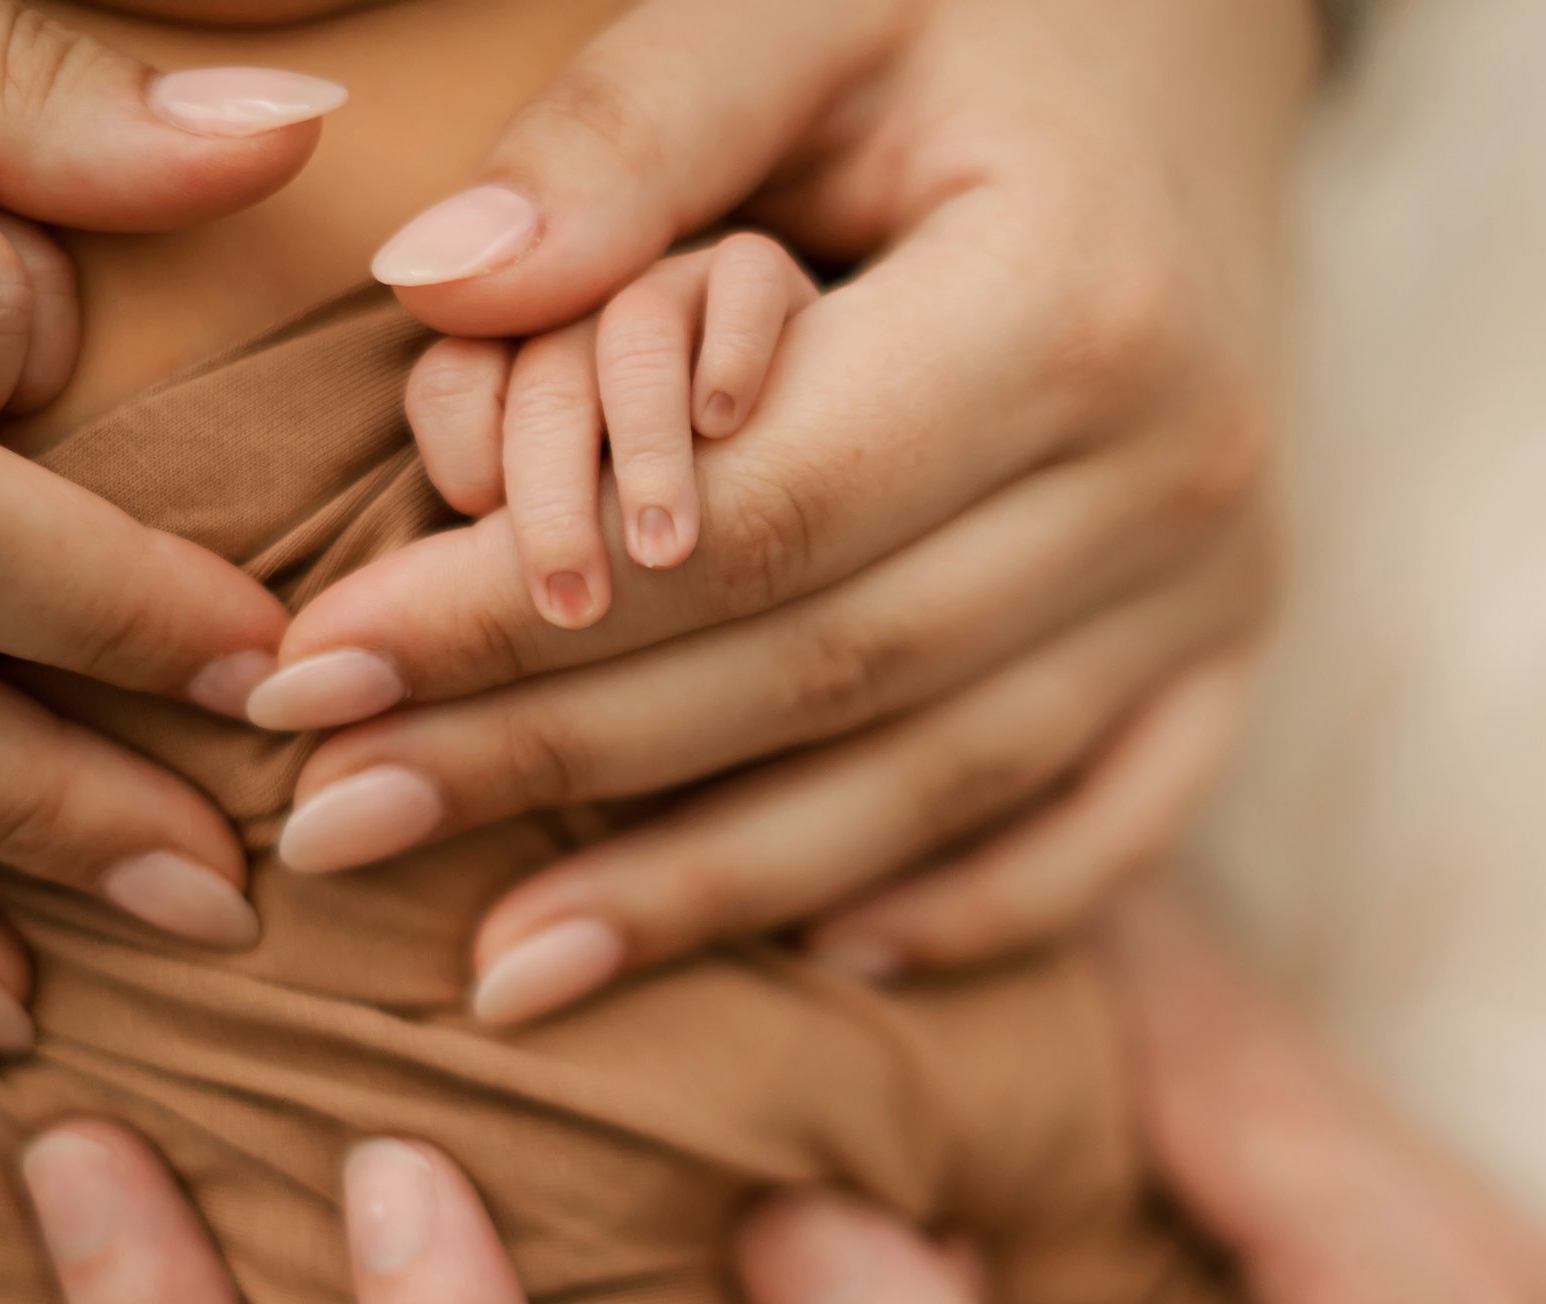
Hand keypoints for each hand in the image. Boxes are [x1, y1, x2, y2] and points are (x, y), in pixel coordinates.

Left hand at [249, 0, 1313, 1021]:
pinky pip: (1109, 823)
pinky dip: (968, 909)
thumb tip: (433, 290)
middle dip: (560, 763)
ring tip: (507, 966)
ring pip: (942, 785)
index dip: (516, 618)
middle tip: (339, 824)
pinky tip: (818, 956)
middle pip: (822, 675)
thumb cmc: (980, 7)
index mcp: (1072, 305)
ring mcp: (1217, 579)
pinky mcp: (1231, 640)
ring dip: (717, 890)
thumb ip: (630, 123)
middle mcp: (1172, 474)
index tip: (314, 678)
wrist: (1198, 51)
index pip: (746, 518)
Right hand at [736, 893, 1545, 1303]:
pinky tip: (1035, 1170)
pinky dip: (1161, 1145)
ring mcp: (1524, 1291)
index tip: (833, 936)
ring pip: (1266, 1085)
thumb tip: (793, 1218)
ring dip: (1096, 1066)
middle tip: (848, 990)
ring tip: (913, 1067)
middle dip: (1041, 998)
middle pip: (1238, 1034)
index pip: (1196, 1025)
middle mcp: (1520, 1264)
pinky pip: (1302, 1165)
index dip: (1002, 963)